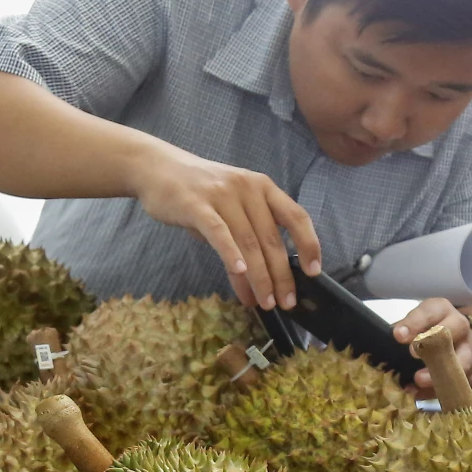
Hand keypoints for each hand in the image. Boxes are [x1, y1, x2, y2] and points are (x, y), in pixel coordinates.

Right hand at [129, 145, 321, 310]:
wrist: (157, 168)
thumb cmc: (199, 193)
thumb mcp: (230, 207)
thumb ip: (247, 238)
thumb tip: (259, 284)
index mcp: (262, 187)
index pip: (296, 216)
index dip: (309, 244)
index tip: (314, 272)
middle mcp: (247, 189)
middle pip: (271, 239)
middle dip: (281, 276)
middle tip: (285, 303)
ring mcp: (222, 195)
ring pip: (248, 242)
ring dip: (258, 277)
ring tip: (263, 302)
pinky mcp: (196, 205)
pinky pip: (219, 233)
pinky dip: (231, 254)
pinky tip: (239, 274)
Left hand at [391, 299, 471, 400]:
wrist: (457, 341)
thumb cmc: (428, 330)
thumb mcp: (415, 323)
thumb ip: (405, 329)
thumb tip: (395, 339)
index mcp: (442, 310)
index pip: (431, 311)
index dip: (415, 322)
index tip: (398, 335)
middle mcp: (460, 328)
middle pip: (457, 329)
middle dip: (435, 341)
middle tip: (413, 353)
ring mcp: (469, 351)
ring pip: (463, 360)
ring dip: (441, 371)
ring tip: (419, 379)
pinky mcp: (471, 374)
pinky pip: (458, 384)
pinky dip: (438, 391)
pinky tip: (419, 394)